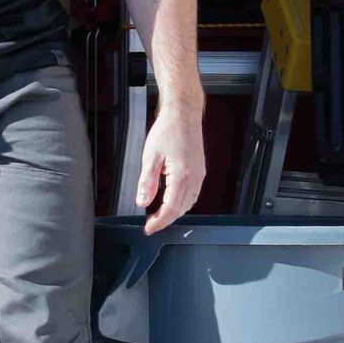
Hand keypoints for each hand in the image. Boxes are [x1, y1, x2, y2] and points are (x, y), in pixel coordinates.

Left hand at [136, 102, 205, 234]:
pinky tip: (171, 200)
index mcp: (182, 176)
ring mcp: (199, 175)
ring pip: (189, 204)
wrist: (184, 114)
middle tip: (150, 223)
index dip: (159, 222)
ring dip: (175, 212)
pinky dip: (182, 202)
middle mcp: (194, 178)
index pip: (171, 209)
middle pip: (181, 210)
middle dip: (166, 219)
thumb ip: (147, 182)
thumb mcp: (150, 156)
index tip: (148, 229)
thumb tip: (142, 202)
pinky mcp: (200, 171)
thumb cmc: (168, 130)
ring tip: (158, 214)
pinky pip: (193, 194)